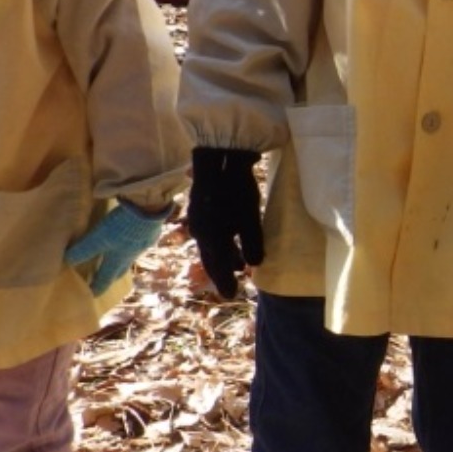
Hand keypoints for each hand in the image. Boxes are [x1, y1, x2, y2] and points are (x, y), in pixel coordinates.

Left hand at [64, 200, 169, 294]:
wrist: (149, 211)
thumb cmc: (121, 229)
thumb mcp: (98, 239)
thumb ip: (83, 250)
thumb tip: (67, 261)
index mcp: (117, 261)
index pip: (105, 279)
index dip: (97, 288)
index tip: (91, 296)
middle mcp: (130, 256)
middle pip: (119, 271)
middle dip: (112, 276)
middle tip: (105, 279)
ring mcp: (141, 244)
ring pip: (130, 256)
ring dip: (123, 258)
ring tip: (117, 255)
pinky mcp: (149, 232)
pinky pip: (139, 242)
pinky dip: (133, 242)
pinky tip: (131, 235)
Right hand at [186, 147, 263, 298]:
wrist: (220, 156)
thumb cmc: (237, 189)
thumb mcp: (249, 218)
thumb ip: (252, 242)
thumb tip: (254, 265)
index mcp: (210, 236)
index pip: (217, 265)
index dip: (224, 280)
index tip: (231, 295)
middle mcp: (199, 230)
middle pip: (211, 256)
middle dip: (224, 270)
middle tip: (235, 283)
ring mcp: (198, 217)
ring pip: (212, 243)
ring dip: (225, 255)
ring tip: (240, 265)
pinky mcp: (202, 206)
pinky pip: (211, 230)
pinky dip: (222, 240)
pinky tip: (231, 238)